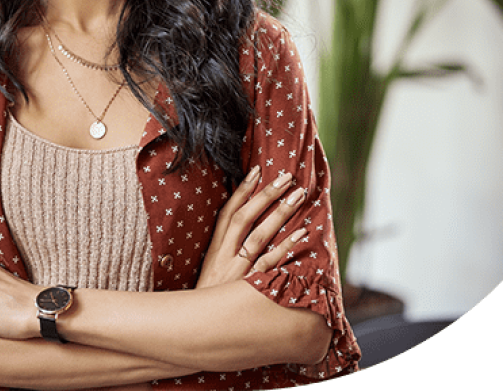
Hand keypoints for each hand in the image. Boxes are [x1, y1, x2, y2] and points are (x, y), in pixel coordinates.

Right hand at [195, 166, 308, 289]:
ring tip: (298, 195)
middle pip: (245, 219)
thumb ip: (224, 251)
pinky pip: (271, 264)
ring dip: (280, 214)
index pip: (228, 213)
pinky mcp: (251, 289)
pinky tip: (303, 233)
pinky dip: (287, 247)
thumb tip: (242, 228)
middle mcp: (225, 257)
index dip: (242, 191)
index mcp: (214, 250)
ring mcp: (238, 272)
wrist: (199, 331)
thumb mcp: (210, 272)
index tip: (257, 171)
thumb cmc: (208, 300)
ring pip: (260, 236)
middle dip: (266, 195)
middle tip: (286, 176)